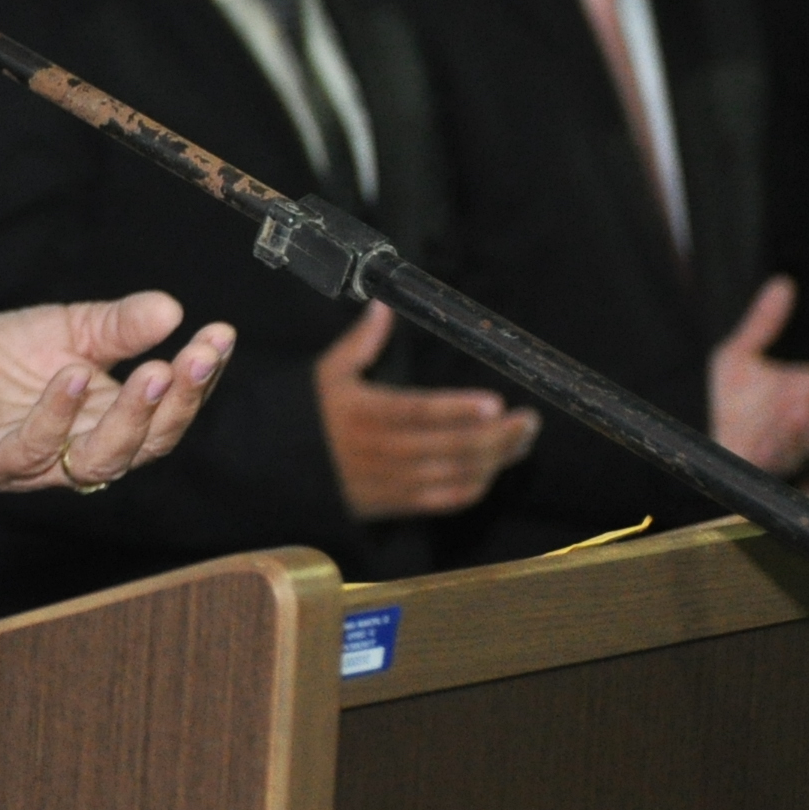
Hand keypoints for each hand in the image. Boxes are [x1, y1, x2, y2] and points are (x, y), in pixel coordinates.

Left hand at [0, 291, 235, 493]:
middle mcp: (78, 454)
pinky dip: (57, 415)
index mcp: (106, 425)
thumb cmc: (0, 356)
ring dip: (130, 417)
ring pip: (98, 459)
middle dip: (177, 402)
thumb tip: (172, 309)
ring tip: (154, 369)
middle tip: (197, 357)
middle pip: (145, 446)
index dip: (197, 381)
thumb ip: (118, 326)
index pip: (165, 414)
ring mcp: (35, 464)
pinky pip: (31, 448)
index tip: (220, 336)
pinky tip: (75, 376)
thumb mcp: (69, 329)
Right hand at [316, 303, 539, 519]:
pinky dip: (475, 486)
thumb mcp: (327, 373)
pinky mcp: (397, 504)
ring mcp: (393, 482)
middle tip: (529, 420)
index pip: (418, 412)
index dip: (458, 410)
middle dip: (496, 437)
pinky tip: (493, 468)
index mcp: (365, 414)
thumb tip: (383, 305)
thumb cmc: (309, 416)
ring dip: (494, 460)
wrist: (279, 471)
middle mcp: (383, 451)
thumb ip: (360, 342)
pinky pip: (444, 500)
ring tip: (522, 439)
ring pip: (454, 475)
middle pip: (450, 448)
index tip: (495, 403)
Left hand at [709, 276, 808, 475]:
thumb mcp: (741, 354)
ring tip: (803, 407)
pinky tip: (779, 433)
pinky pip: (783, 453)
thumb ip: (762, 322)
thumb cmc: (739, 401)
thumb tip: (784, 281)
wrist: (724, 446)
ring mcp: (796, 440)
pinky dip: (785, 443)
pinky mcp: (773, 458)